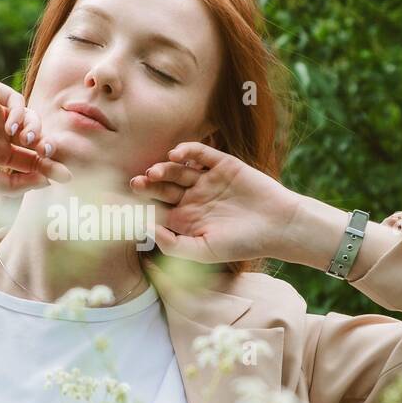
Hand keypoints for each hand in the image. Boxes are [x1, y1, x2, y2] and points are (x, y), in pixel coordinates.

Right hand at [0, 77, 70, 193]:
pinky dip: (20, 111)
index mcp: (0, 154)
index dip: (49, 166)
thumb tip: (46, 182)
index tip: (65, 175)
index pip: (32, 160)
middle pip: (36, 139)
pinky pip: (16, 99)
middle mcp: (1, 132)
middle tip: (48, 152)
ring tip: (24, 138)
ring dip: (34, 128)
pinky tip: (11, 125)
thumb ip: (14, 184)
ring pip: (30, 117)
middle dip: (46, 146)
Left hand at [129, 141, 300, 263]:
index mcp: (185, 220)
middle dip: (147, 186)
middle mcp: (192, 198)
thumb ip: (174, 245)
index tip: (123, 206)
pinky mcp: (222, 164)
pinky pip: (200, 153)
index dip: (139, 207)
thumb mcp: (204, 251)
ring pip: (177, 170)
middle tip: (135, 184)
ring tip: (154, 173)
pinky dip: (186, 151)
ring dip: (163, 169)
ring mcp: (206, 180)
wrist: (278, 226)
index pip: (155, 210)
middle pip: (162, 188)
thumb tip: (146, 231)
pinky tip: (175, 155)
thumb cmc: (242, 244)